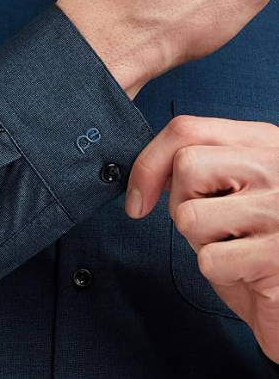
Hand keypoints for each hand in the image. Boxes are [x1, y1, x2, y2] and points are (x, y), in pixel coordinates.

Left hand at [125, 115, 278, 363]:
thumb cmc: (263, 236)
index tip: (138, 197)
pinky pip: (209, 260)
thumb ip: (202, 165)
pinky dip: (220, 273)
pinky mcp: (274, 255)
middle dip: (180, 204)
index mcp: (261, 142)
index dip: (149, 163)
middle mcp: (273, 166)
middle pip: (186, 167)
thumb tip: (145, 175)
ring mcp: (277, 209)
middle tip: (211, 225)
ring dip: (201, 241)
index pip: (185, 130)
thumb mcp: (238, 184)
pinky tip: (247, 270)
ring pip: (189, 216)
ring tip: (235, 245)